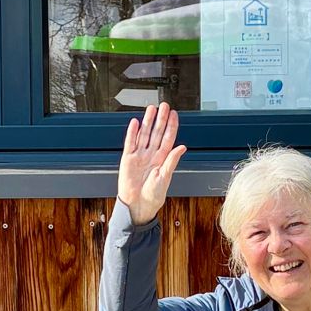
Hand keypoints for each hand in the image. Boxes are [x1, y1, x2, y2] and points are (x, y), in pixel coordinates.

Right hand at [116, 103, 187, 224]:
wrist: (138, 205)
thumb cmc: (153, 195)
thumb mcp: (165, 177)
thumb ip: (172, 160)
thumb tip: (182, 147)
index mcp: (162, 159)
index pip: (168, 138)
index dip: (171, 126)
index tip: (174, 114)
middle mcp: (152, 155)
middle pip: (157, 133)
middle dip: (161, 119)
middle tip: (164, 106)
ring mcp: (140, 155)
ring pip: (144, 134)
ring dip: (147, 122)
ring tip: (151, 109)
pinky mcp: (128, 159)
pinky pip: (130, 143)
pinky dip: (132, 132)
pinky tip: (135, 122)